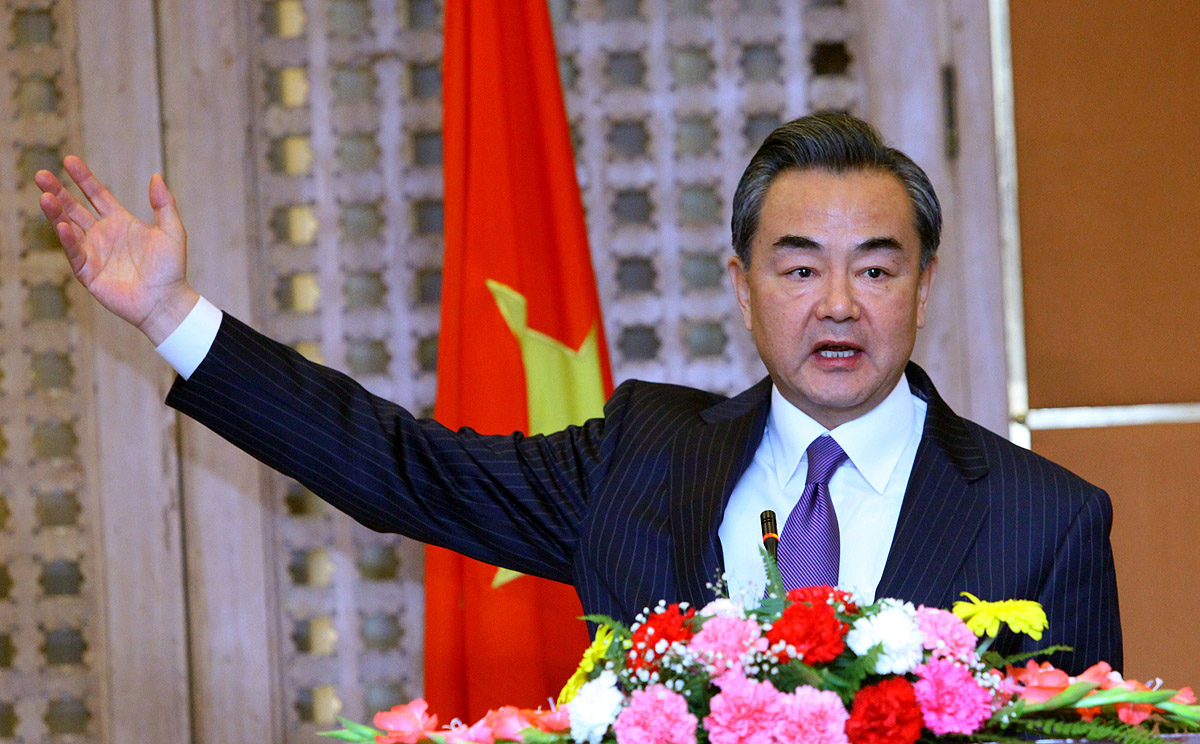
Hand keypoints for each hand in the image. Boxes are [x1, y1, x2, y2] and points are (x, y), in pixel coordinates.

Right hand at [35, 156, 198, 344]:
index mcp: (121, 222)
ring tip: (44, 196)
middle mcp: (103, 234)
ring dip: (56, 212)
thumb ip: (164, 204)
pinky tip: (62, 225)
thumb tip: (156, 176)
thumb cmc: (171, 269)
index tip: (69, 160)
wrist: (166, 301)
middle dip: (58, 192)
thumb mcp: (172, 231)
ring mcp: (94, 253)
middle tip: (41, 175)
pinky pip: (75, 252)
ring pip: (69, 228)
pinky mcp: (89, 272)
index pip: (97, 195)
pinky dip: (68, 239)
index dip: (83, 179)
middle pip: (75, 208)